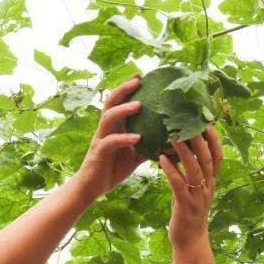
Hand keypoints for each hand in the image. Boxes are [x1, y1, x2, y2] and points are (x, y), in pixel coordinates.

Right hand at [71, 76, 144, 198]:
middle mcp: (106, 128)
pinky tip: (137, 137)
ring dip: (123, 110)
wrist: (92, 188)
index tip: (142, 75)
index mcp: (114, 126)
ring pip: (108, 117)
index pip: (120, 101)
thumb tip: (171, 140)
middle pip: (111, 101)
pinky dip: (124, 138)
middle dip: (124, 89)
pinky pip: (110, 142)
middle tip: (138, 80)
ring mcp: (100, 139)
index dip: (129, 88)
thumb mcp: (135, 155)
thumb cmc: (113, 168)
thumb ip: (149, 145)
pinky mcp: (98, 152)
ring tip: (139, 105)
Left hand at [159, 126, 222, 248]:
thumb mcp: (192, 190)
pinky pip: (179, 184)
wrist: (190, 241)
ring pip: (195, 170)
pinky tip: (161, 159)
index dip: (214, 139)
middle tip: (188, 122)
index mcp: (210, 182)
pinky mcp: (186, 206)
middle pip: (208, 159)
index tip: (206, 122)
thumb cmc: (188, 213)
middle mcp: (208, 187)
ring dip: (184, 152)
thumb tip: (177, 150)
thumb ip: (188, 173)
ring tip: (173, 137)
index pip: (217, 156)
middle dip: (200, 140)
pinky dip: (171, 170)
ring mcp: (198, 197)